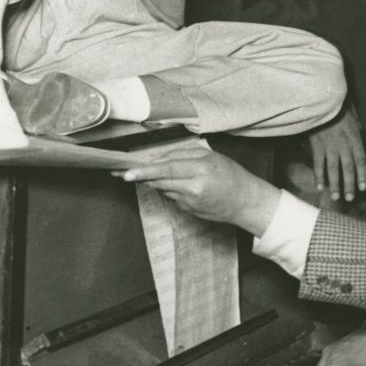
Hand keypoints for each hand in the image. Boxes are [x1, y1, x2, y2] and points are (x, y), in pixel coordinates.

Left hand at [119, 144, 280, 235]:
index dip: (145, 172)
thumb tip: (158, 157)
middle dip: (139, 176)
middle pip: (159, 181)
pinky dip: (170, 188)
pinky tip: (179, 184)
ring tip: (149, 173)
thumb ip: (183, 155)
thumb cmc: (231, 175)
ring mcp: (189, 202)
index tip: (127, 173)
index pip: (167, 169)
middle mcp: (193, 188)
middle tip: (120, 171)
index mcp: (200, 170)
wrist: (245, 202)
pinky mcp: (187, 211)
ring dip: (155, 180)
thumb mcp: (210, 156)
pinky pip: (172, 196)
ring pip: (163, 188)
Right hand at [307, 107, 365, 202]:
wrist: (324, 102)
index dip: (362, 175)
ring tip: (336, 197)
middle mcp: (344, 145)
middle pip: (348, 168)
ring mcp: (330, 146)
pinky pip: (318, 163)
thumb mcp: (357, 127)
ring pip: (333, 168)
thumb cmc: (342, 114)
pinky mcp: (317, 145)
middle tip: (349, 198)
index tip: (363, 188)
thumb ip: (363, 147)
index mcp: (355, 140)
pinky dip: (318, 175)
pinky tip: (320, 187)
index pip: (361, 161)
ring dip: (335, 184)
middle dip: (349, 184)